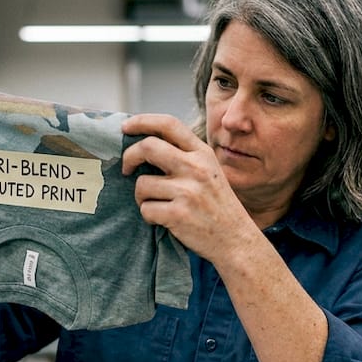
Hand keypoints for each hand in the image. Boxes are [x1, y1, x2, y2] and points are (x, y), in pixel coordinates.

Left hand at [121, 113, 255, 263]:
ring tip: (156, 204)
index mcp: (202, 153)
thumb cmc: (217, 206)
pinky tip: (164, 220)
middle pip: (148, 147)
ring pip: (142, 184)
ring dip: (141, 197)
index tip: (125, 127)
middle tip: (126, 169)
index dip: (142, 121)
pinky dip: (149, 216)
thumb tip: (144, 145)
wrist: (236, 240)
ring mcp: (187, 191)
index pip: (169, 124)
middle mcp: (196, 168)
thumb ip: (184, 156)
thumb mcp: (209, 172)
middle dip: (129, 157)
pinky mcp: (178, 214)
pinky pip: (146, 209)